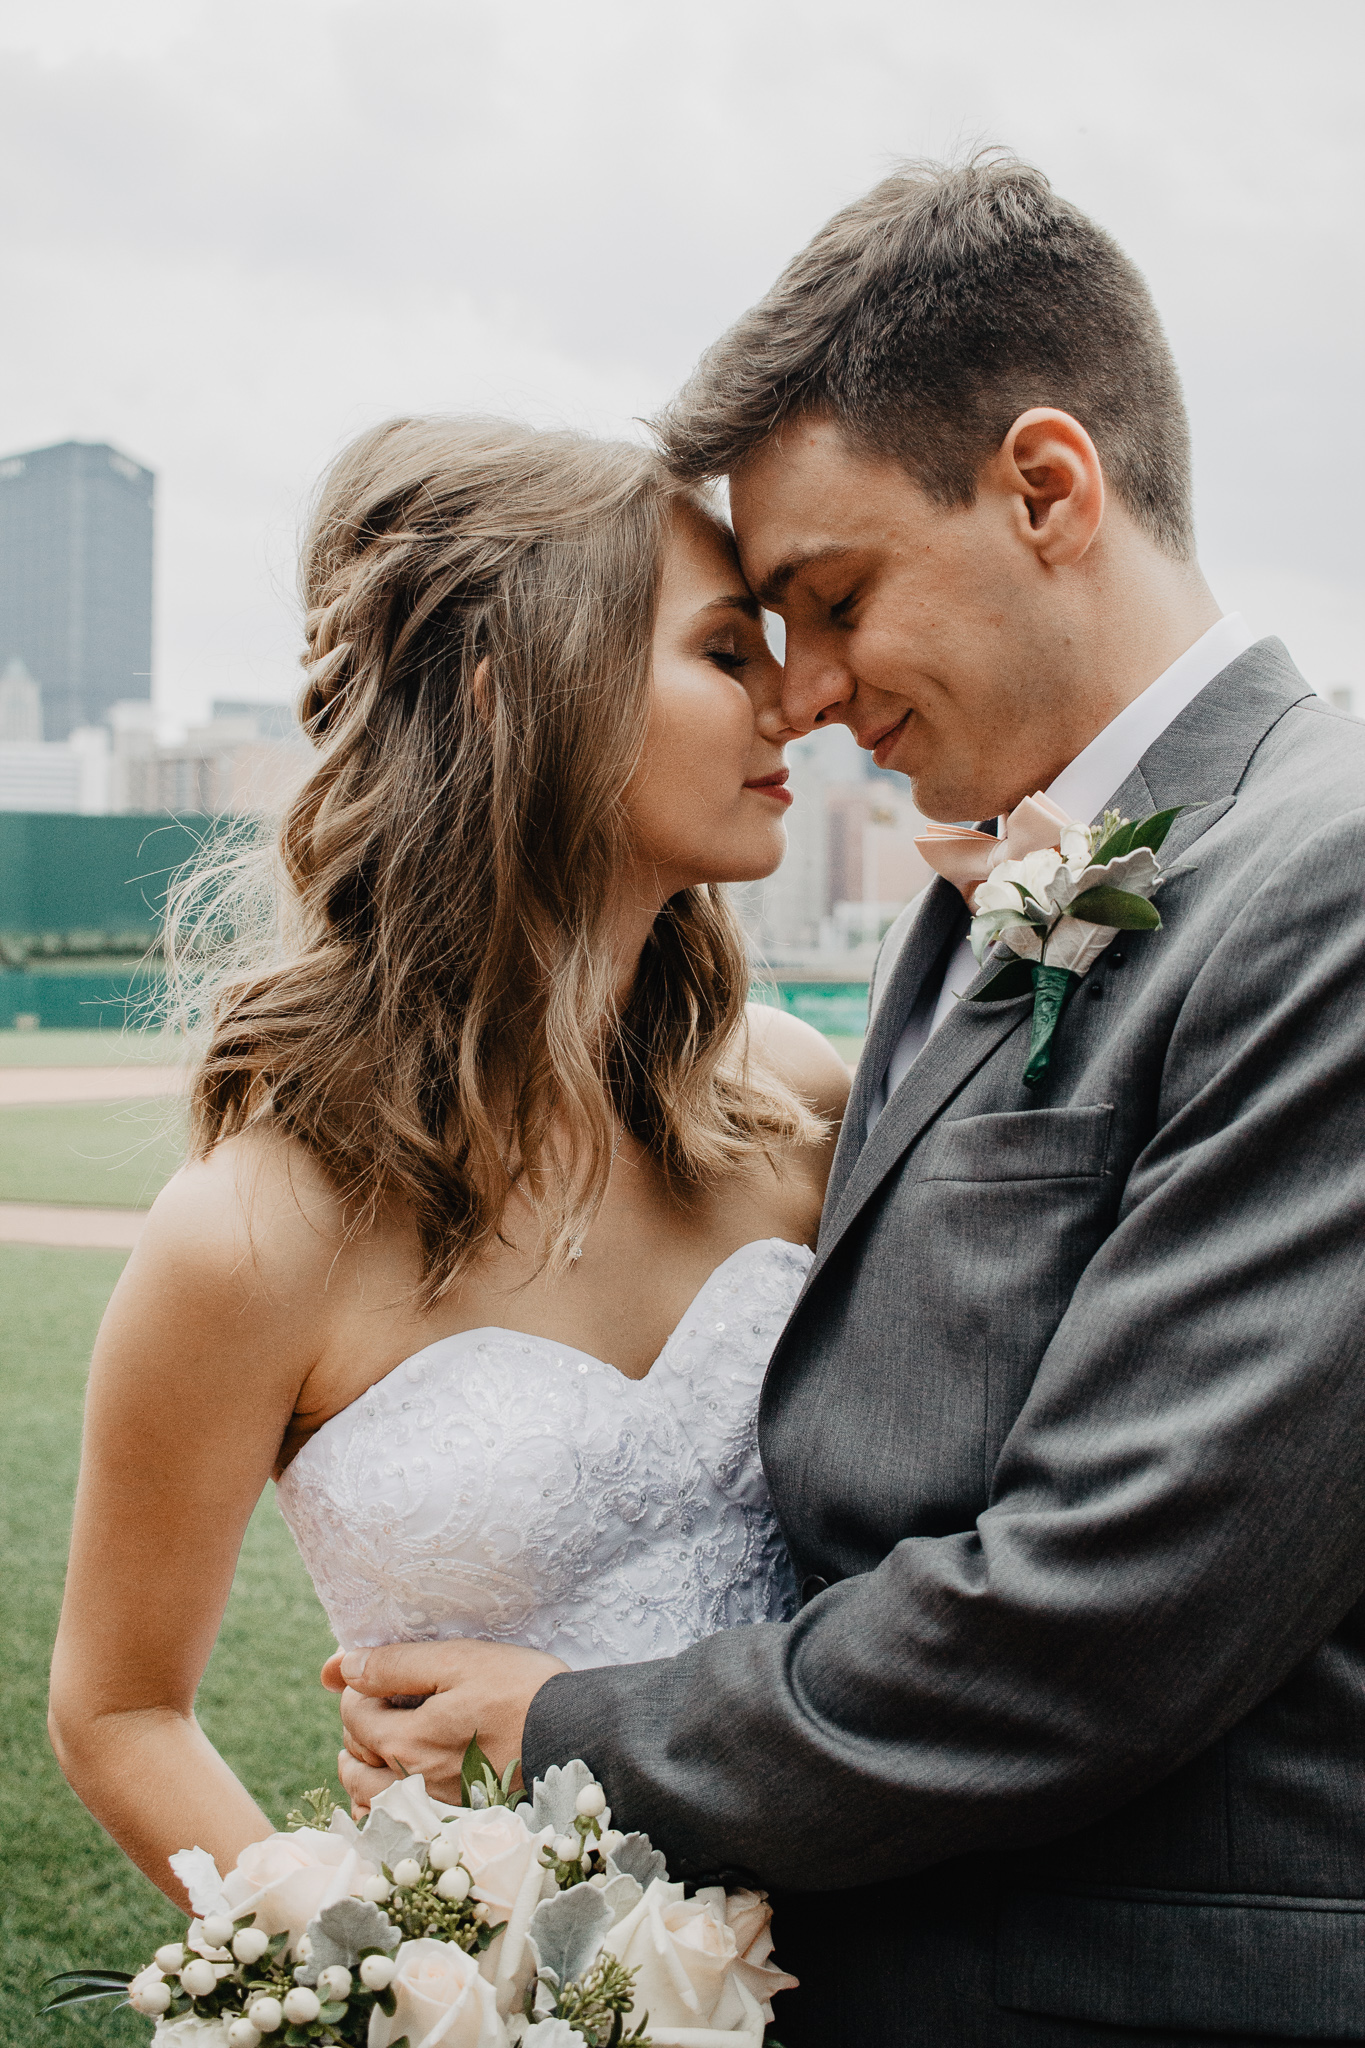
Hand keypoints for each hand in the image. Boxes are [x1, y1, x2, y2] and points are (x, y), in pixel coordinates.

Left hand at [320, 1640, 567, 1814]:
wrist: (580, 1741)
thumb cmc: (523, 1693)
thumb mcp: (461, 1661)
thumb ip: (396, 1664)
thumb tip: (340, 1667)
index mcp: (407, 1743)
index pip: (352, 1714)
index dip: (361, 1687)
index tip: (387, 1675)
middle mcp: (410, 1787)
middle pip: (353, 1758)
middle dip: (360, 1728)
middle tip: (390, 1706)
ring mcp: (430, 1815)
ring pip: (368, 1801)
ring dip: (367, 1771)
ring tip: (393, 1746)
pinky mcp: (451, 1830)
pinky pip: (396, 1832)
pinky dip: (386, 1810)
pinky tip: (405, 1788)